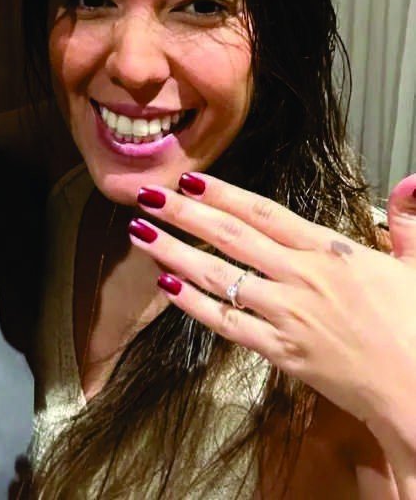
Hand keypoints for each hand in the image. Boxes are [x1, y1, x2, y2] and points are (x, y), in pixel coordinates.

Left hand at [129, 173, 415, 484]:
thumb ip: (407, 221)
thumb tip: (412, 179)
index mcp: (330, 251)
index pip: (265, 213)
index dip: (224, 194)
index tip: (190, 179)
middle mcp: (302, 278)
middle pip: (231, 237)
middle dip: (185, 214)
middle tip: (147, 195)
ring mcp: (287, 315)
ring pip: (220, 276)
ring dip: (175, 252)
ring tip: (141, 233)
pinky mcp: (281, 352)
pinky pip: (227, 324)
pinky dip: (194, 304)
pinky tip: (166, 284)